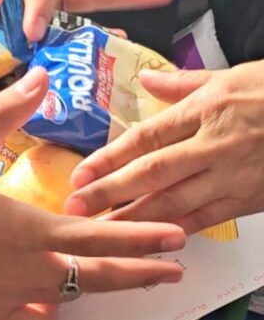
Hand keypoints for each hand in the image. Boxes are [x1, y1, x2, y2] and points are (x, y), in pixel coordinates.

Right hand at [0, 67, 185, 319]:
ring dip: (102, 289)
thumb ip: (5, 114)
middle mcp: (29, 269)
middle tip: (174, 269)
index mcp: (28, 228)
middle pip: (99, 276)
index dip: (141, 236)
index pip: (99, 235)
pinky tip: (53, 309)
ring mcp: (11, 297)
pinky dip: (50, 318)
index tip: (176, 238)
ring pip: (73, 299)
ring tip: (125, 281)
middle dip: (142, 272)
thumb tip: (41, 76)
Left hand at [64, 60, 263, 233]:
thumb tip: (147, 80)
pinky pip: (206, 219)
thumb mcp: (232, 76)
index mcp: (205, 110)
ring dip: (133, 219)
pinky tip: (147, 243)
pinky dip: (175, 231)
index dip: (108, 158)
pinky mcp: (249, 199)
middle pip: (151, 173)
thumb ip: (184, 83)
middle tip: (74, 209)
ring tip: (99, 232)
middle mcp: (213, 144)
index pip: (145, 137)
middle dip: (108, 193)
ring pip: (174, 202)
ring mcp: (232, 175)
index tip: (78, 174)